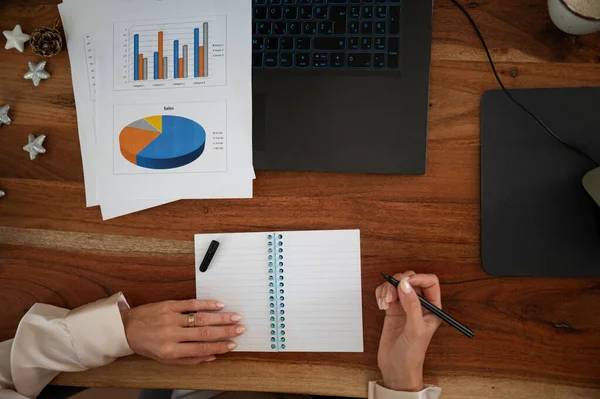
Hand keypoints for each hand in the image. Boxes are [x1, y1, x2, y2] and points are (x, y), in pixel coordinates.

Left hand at [120, 299, 244, 364]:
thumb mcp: (166, 359)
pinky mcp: (169, 305)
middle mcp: (172, 334)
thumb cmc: (147, 345)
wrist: (126, 328)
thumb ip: (190, 359)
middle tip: (240, 329)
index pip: (201, 348)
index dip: (220, 347)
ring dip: (220, 317)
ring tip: (235, 317)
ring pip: (200, 318)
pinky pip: (191, 303)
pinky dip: (206, 304)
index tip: (233, 344)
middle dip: (225, 331)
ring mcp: (171, 318)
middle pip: (204, 333)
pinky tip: (219, 304)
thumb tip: (211, 356)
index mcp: (171, 351)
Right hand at [375, 271, 441, 391]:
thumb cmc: (412, 354)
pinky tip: (381, 305)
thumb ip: (411, 305)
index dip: (417, 278)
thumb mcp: (415, 329)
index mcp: (432, 308)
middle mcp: (419, 304)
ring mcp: (404, 306)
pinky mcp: (392, 309)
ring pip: (397, 284)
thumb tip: (405, 284)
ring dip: (388, 288)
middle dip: (399, 282)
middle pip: (411, 279)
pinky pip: (386, 292)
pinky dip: (381, 294)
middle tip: (392, 294)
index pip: (429, 282)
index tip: (404, 282)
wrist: (396, 368)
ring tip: (385, 303)